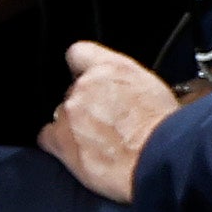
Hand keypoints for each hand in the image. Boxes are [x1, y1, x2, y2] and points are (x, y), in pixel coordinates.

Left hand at [41, 40, 177, 201]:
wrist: (156, 158)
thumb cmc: (164, 129)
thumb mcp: (153, 90)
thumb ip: (127, 85)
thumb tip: (125, 94)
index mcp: (110, 68)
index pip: (78, 53)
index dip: (81, 68)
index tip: (86, 78)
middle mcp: (85, 85)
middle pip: (73, 90)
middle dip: (85, 105)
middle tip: (105, 123)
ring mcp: (70, 113)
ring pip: (62, 115)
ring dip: (74, 126)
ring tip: (97, 143)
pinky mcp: (61, 140)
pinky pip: (47, 138)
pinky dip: (59, 145)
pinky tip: (76, 153)